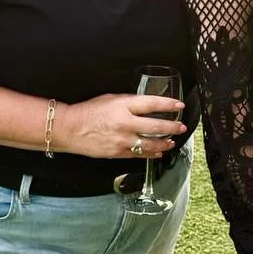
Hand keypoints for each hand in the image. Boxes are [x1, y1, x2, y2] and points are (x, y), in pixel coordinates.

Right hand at [61, 91, 185, 160]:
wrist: (70, 129)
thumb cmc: (88, 111)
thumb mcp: (110, 99)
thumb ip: (130, 102)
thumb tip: (147, 105)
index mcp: (123, 106)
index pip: (152, 103)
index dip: (168, 104)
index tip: (179, 105)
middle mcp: (125, 123)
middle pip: (156, 126)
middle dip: (172, 127)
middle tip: (181, 127)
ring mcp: (122, 140)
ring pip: (151, 144)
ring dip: (165, 143)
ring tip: (172, 142)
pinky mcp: (118, 153)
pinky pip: (139, 154)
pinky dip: (151, 154)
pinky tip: (158, 152)